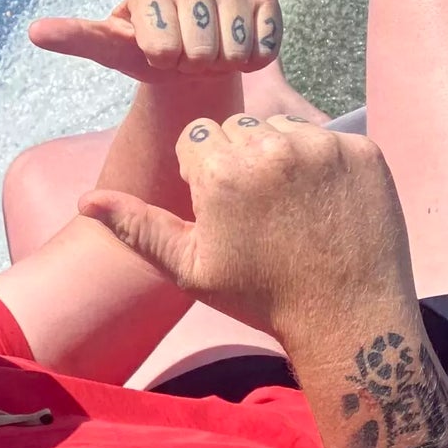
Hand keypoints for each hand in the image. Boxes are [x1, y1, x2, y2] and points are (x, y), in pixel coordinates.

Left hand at [29, 0, 282, 84]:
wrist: (191, 57)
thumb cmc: (146, 52)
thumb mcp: (111, 49)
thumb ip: (76, 38)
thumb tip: (34, 32)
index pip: (161, 46)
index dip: (162, 62)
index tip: (158, 56)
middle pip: (201, 49)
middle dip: (193, 66)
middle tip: (186, 58)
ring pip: (235, 49)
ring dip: (222, 65)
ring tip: (210, 53)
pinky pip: (266, 44)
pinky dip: (253, 60)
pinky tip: (239, 51)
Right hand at [80, 114, 414, 346]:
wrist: (348, 320)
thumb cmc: (262, 296)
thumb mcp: (191, 266)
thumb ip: (138, 225)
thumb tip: (86, 201)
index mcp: (221, 170)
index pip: (199, 137)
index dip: (205, 173)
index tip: (226, 211)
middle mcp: (271, 147)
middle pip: (240, 127)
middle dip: (241, 159)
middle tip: (260, 212)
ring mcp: (322, 146)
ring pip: (283, 128)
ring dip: (282, 155)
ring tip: (292, 207)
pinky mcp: (362, 150)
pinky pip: (329, 138)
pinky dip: (326, 164)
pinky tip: (325, 205)